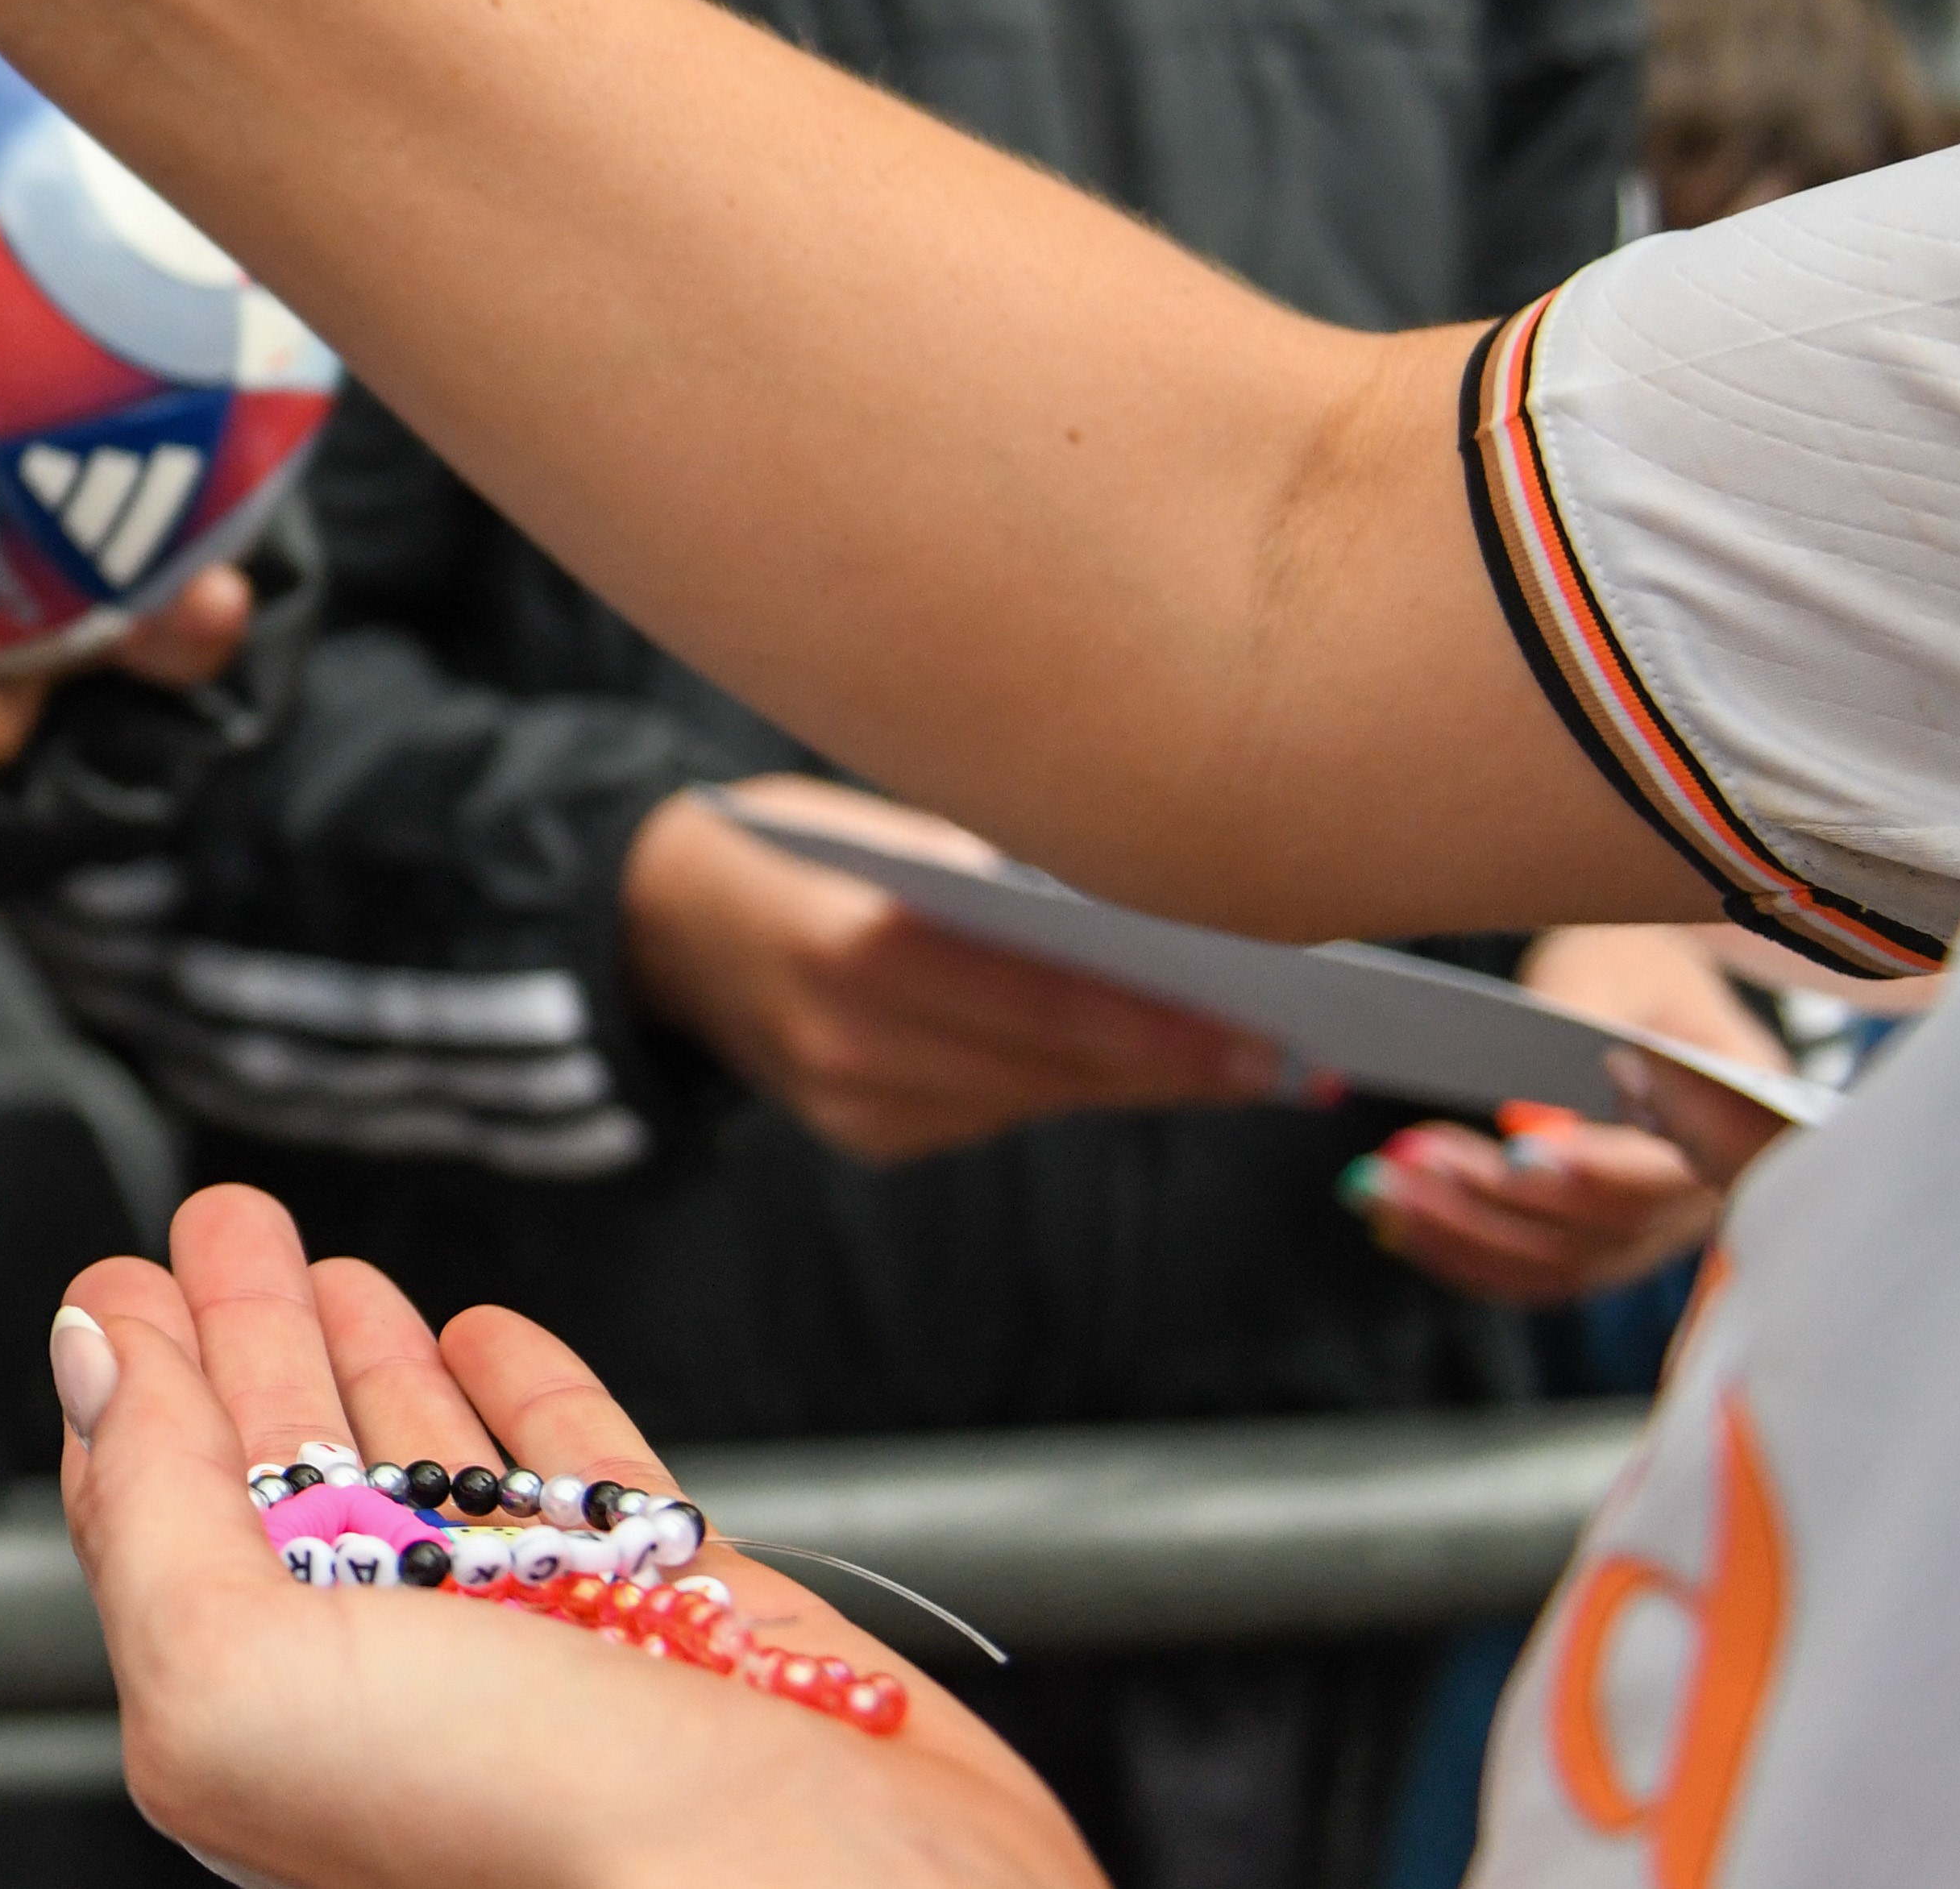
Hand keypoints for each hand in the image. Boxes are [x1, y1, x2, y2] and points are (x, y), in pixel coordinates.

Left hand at [57, 1186, 1099, 1888]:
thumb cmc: (518, 1831)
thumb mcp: (237, 1677)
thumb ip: (147, 1512)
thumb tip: (94, 1361)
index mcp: (268, 1724)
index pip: (170, 1523)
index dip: (144, 1392)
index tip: (122, 1283)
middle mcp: (403, 1697)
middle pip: (298, 1477)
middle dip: (250, 1339)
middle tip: (227, 1228)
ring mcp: (552, 1658)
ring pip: (439, 1477)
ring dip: (376, 1361)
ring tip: (332, 1269)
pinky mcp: (692, 1627)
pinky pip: (594, 1488)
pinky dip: (537, 1403)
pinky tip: (492, 1340)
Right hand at [619, 781, 1279, 1165]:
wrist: (657, 917)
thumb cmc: (796, 837)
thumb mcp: (883, 824)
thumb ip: (999, 874)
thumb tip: (1165, 916)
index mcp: (852, 942)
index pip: (1047, 1003)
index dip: (1169, 1029)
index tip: (1276, 1037)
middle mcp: (847, 1042)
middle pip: (1057, 1068)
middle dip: (1186, 1065)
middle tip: (1301, 1059)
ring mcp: (851, 1104)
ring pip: (1039, 1100)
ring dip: (1143, 1080)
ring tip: (1252, 1061)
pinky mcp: (863, 1135)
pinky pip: (997, 1111)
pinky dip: (1070, 1083)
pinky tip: (1146, 1064)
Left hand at [1352, 924, 1800, 1301]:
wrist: (1643, 991)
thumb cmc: (1634, 967)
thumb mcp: (1614, 964)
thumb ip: (1584, 1016)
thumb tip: (1534, 1108)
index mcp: (1738, 1116)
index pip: (1670, 1169)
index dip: (1596, 1170)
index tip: (1514, 1151)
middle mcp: (1703, 1193)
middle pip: (1601, 1228)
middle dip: (1495, 1201)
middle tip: (1405, 1163)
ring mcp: (1654, 1231)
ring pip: (1559, 1261)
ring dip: (1462, 1232)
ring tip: (1381, 1188)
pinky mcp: (1604, 1246)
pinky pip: (1535, 1271)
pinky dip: (1463, 1253)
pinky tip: (1399, 1220)